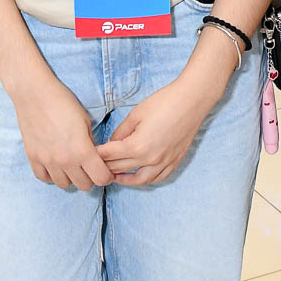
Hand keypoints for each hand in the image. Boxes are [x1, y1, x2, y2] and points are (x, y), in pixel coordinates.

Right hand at [11, 74, 113, 190]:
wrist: (35, 94)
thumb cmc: (64, 102)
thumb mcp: (85, 121)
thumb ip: (91, 143)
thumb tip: (94, 158)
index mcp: (82, 151)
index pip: (101, 178)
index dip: (107, 176)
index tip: (107, 170)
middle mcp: (65, 161)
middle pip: (84, 185)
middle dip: (91, 178)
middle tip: (91, 167)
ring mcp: (47, 161)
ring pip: (64, 185)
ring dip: (71, 178)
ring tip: (73, 165)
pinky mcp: (33, 158)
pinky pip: (44, 178)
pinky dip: (52, 175)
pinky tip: (56, 164)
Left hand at [96, 77, 212, 185]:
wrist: (192, 100)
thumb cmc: (164, 102)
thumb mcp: (136, 113)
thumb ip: (121, 131)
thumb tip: (113, 143)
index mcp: (137, 146)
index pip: (110, 155)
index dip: (97, 154)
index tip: (88, 153)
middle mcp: (150, 159)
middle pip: (120, 168)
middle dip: (105, 166)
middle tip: (95, 165)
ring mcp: (164, 162)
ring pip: (139, 180)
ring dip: (124, 179)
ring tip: (114, 177)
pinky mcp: (174, 161)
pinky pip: (157, 178)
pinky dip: (145, 180)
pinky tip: (138, 177)